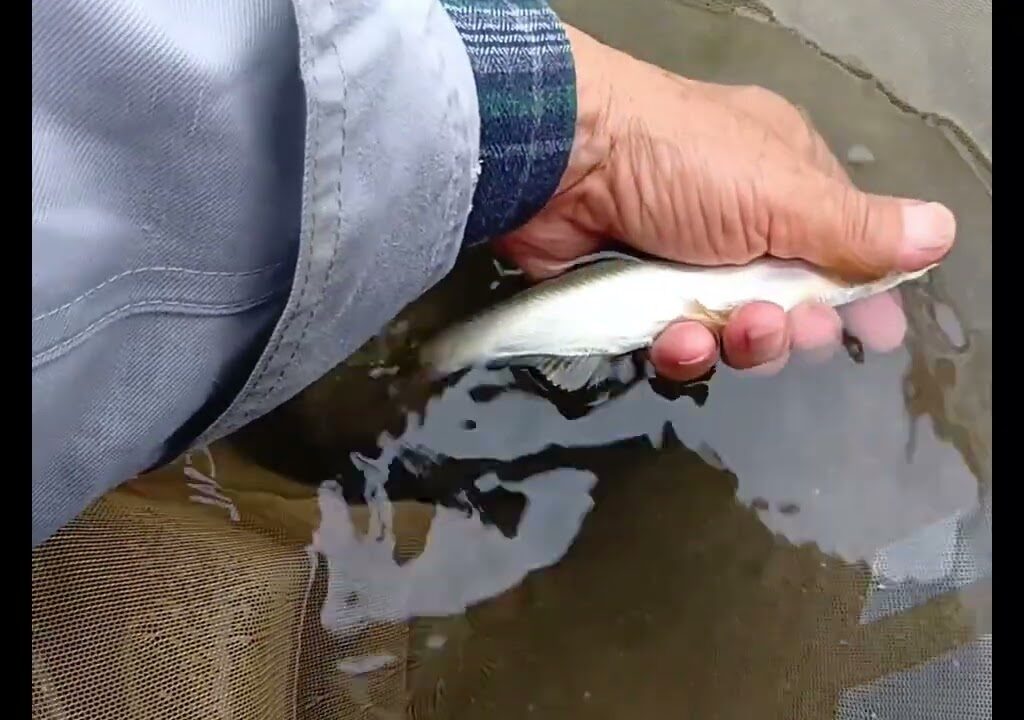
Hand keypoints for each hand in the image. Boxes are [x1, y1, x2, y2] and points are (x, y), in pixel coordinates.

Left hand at [494, 26, 955, 380]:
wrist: (559, 161)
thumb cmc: (677, 161)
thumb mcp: (780, 192)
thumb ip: (855, 228)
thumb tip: (937, 233)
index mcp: (782, 180)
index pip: (839, 243)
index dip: (860, 292)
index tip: (876, 334)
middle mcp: (735, 219)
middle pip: (785, 301)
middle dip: (792, 326)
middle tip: (792, 330)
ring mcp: (681, 259)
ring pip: (729, 330)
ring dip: (738, 342)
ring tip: (730, 331)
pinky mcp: (634, 294)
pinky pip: (674, 341)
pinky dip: (679, 348)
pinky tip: (674, 341)